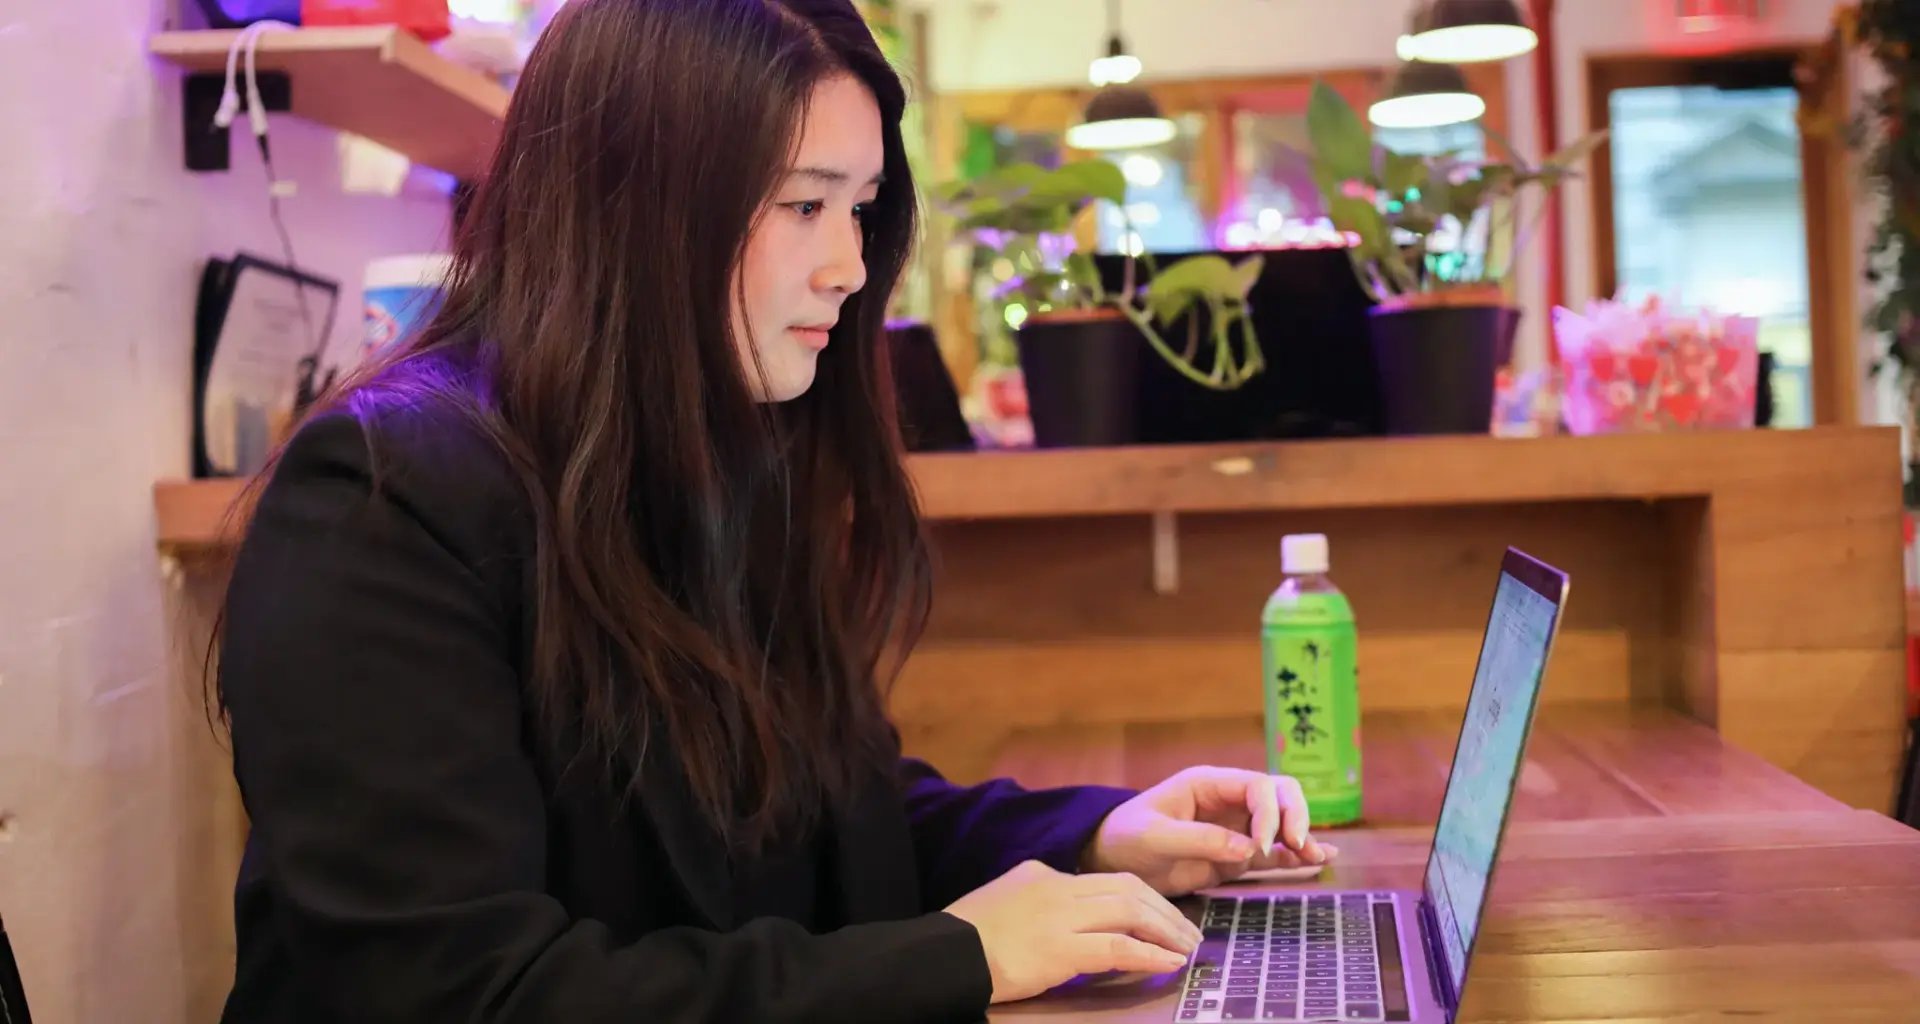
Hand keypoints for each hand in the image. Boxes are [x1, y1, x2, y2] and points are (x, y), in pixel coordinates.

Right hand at [942, 859, 1203, 1003]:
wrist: (942, 955)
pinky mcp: (1061, 950)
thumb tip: (1073, 914)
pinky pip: (1118, 948)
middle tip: (1189, 932)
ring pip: (1130, 912)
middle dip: (1165, 911)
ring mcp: (1060, 917)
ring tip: (1188, 947)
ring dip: (1166, 930)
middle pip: (1128, 889)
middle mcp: (1057, 887)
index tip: (1165, 916)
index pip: (1108, 879)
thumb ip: (1041, 900)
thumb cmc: (967, 936)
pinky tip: (1169, 962)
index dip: (1144, 898)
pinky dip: (1149, 954)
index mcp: (1043, 873)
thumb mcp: (1006, 900)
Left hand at [1081, 766, 1334, 896]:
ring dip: (1301, 837)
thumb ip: (1199, 839)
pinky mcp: (1236, 855)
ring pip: (1282, 823)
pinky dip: (1294, 856)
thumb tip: (1249, 849)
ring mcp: (1236, 828)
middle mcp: (1228, 801)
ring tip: (1317, 857)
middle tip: (1298, 847)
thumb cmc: (1126, 838)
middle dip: (1294, 817)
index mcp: (1208, 784)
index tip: (1261, 846)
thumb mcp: (1154, 837)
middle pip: (1279, 795)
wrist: (1112, 862)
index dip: (1269, 813)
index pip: (1256, 786)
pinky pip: (1272, 852)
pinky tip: (1318, 860)